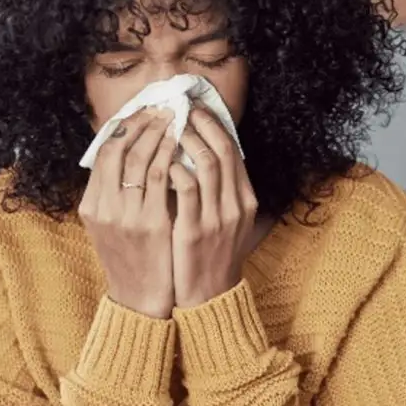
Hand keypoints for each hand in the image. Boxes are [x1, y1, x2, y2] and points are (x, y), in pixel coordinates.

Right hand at [79, 109, 176, 318]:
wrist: (140, 299)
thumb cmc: (131, 258)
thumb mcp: (111, 225)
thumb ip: (114, 194)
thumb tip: (129, 154)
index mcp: (92, 205)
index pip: (103, 153)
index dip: (124, 127)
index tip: (142, 112)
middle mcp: (104, 208)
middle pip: (118, 150)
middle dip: (141, 123)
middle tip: (161, 108)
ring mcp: (125, 216)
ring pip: (139, 159)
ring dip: (158, 133)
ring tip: (174, 118)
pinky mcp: (150, 224)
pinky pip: (159, 179)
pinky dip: (169, 156)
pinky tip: (180, 145)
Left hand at [169, 108, 258, 308]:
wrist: (209, 296)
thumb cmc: (212, 254)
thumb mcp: (227, 221)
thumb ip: (221, 191)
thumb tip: (205, 155)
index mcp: (245, 199)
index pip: (234, 150)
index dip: (215, 125)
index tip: (196, 110)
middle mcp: (236, 205)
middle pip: (223, 150)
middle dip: (201, 124)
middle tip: (180, 109)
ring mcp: (217, 218)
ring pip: (207, 164)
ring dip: (186, 141)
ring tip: (168, 129)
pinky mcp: (194, 231)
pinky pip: (185, 190)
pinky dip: (174, 170)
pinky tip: (161, 163)